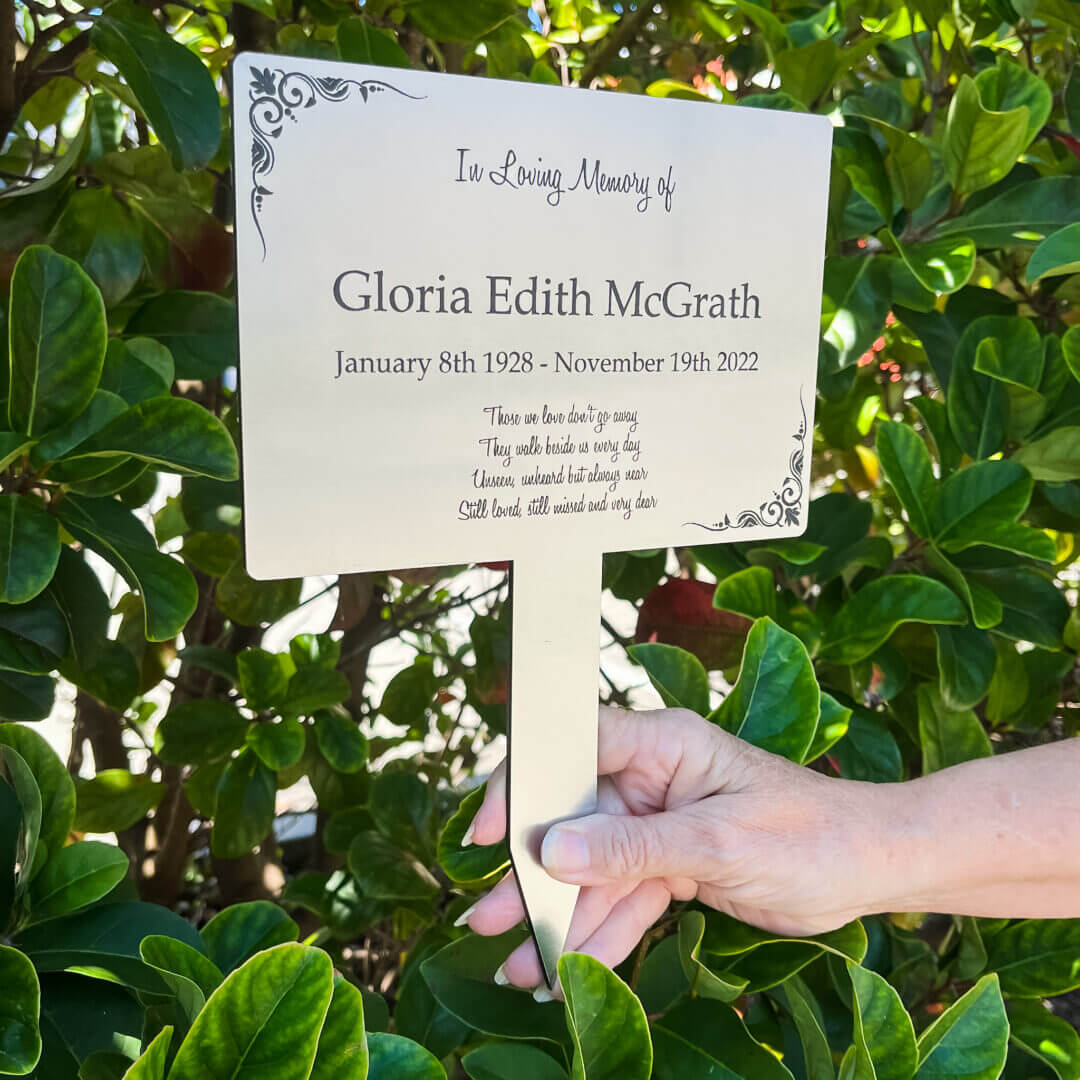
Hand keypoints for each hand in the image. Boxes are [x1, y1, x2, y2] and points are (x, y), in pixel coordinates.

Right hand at [460, 705, 880, 992]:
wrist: (871, 871)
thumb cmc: (810, 834)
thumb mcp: (716, 841)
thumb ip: (633, 847)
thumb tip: (553, 848)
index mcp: (662, 744)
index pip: (573, 747)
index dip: (524, 784)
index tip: (488, 833)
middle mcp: (653, 778)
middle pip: (574, 822)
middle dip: (532, 875)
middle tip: (487, 921)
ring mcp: (660, 824)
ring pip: (595, 871)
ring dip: (560, 918)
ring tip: (521, 967)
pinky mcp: (673, 864)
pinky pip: (625, 899)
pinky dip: (601, 935)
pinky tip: (569, 968)